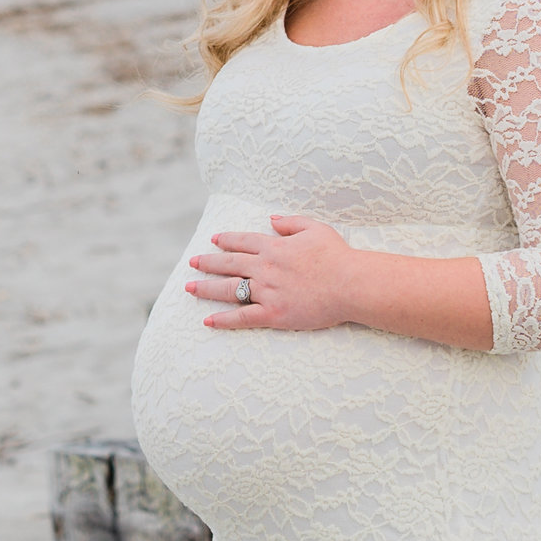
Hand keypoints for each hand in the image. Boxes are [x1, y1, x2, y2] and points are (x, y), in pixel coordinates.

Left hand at [184, 215, 359, 333]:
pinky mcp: (273, 314)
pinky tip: (208, 321)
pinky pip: (242, 318)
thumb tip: (271, 220)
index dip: (225, 240)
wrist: (350, 284)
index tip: (213, 240)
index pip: (242, 241)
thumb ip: (291, 222)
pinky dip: (223, 320)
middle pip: (228, 264)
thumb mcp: (315, 228)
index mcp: (274, 247)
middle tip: (192, 262)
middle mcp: (265, 268)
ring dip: (206, 288)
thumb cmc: (337, 256)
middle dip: (207, 262)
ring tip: (190, 288)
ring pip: (229, 289)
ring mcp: (267, 292)